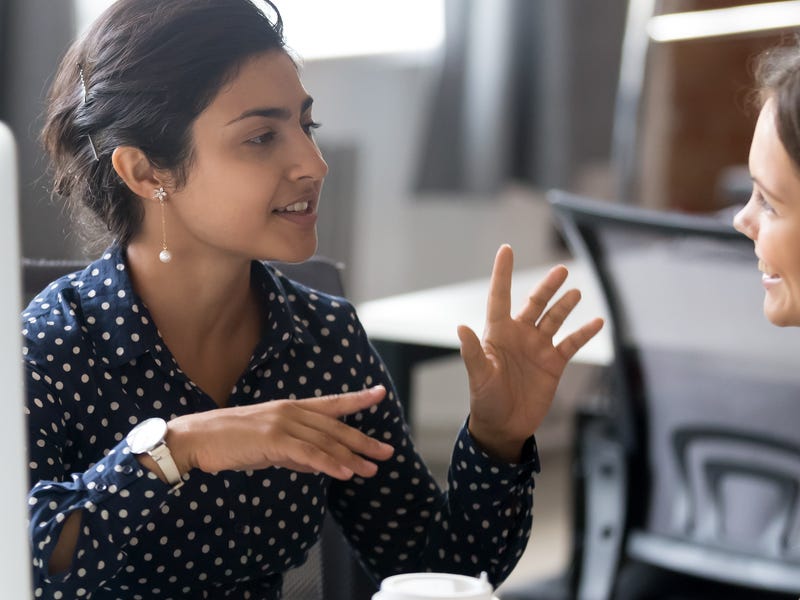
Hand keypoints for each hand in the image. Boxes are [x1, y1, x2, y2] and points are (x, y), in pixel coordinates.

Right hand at [165, 386, 394, 479]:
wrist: (196, 439)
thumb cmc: (230, 442)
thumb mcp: (269, 445)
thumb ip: (294, 451)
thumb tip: (317, 463)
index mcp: (290, 408)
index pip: (331, 403)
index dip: (357, 399)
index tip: (379, 394)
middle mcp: (290, 411)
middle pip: (335, 427)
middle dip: (363, 441)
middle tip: (386, 452)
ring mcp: (282, 423)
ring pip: (325, 441)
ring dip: (351, 457)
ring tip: (371, 469)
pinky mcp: (272, 439)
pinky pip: (307, 454)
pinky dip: (328, 463)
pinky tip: (344, 473)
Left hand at [457, 245, 603, 461]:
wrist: (504, 426)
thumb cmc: (485, 400)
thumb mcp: (478, 376)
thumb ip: (472, 352)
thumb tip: (461, 327)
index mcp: (497, 333)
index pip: (499, 296)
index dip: (502, 273)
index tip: (506, 248)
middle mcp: (519, 335)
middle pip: (535, 303)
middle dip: (547, 286)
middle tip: (560, 270)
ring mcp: (537, 348)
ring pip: (554, 319)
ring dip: (565, 305)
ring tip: (576, 292)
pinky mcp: (553, 364)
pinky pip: (571, 343)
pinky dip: (584, 333)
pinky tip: (597, 322)